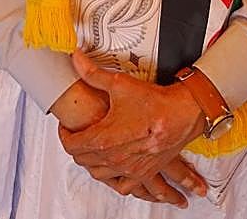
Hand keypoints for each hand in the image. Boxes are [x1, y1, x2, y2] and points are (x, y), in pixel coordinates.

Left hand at [59, 51, 206, 199]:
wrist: (183, 114)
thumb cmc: (155, 102)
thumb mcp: (119, 83)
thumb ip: (92, 73)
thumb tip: (76, 59)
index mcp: (104, 139)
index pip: (71, 145)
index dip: (64, 135)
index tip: (66, 128)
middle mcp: (115, 158)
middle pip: (82, 160)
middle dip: (76, 146)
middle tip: (77, 135)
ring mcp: (129, 168)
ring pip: (98, 174)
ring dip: (91, 163)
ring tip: (91, 151)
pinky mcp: (143, 173)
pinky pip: (122, 186)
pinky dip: (113, 180)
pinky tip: (113, 171)